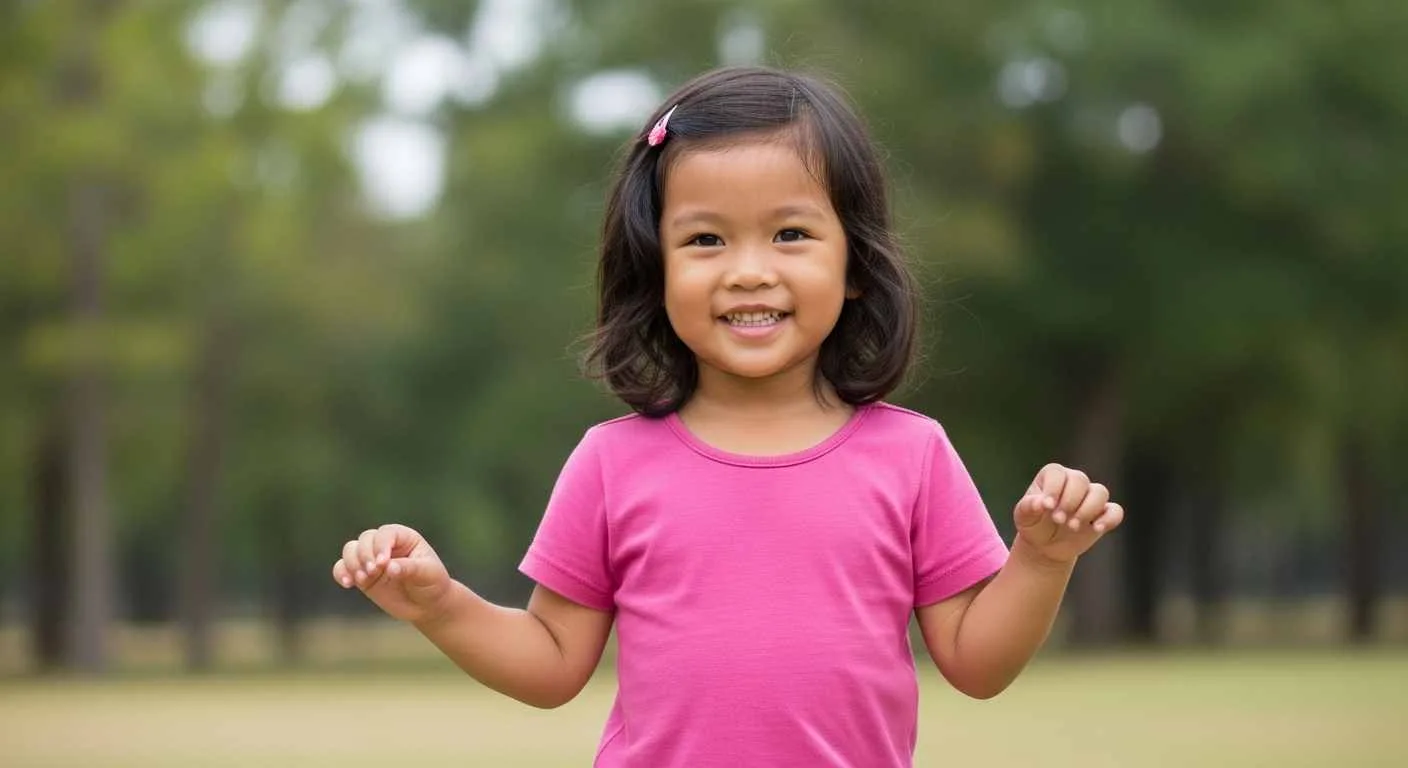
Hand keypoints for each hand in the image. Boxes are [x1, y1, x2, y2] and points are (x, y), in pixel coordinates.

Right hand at [332, 523, 452, 623]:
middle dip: (365, 554)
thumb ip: (409, 568)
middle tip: (373, 572)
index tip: (383, 563)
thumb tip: (390, 568)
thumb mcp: (428, 573)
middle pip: (365, 539)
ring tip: (361, 579)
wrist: (427, 604)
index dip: (381, 545)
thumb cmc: (432, 583)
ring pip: (350, 550)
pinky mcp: (363, 576)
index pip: (386, 533)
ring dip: (351, 563)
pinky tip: (348, 583)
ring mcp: (372, 560)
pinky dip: (341, 573)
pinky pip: (342, 568)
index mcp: (404, 537)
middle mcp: (385, 545)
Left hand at [1013, 463, 1124, 565]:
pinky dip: (1109, 519)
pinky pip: (1115, 511)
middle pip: (1080, 480)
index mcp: (1052, 477)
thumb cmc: (1033, 524)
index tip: (1047, 507)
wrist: (1045, 546)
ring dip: (1087, 510)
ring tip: (1072, 527)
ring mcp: (1090, 498)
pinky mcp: (1103, 514)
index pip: (1057, 473)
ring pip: (1100, 492)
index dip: (1053, 489)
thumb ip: (1028, 507)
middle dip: (1070, 501)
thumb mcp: (1024, 517)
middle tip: (1058, 520)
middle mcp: (1073, 482)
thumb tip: (1040, 503)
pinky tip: (1096, 528)